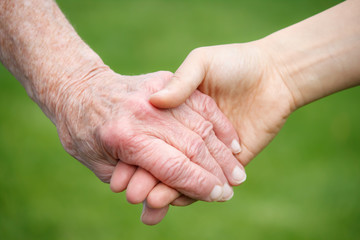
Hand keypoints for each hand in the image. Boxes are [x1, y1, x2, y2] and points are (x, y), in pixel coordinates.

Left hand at [56, 69, 245, 201]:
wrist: (80, 89)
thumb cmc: (84, 133)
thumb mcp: (99, 166)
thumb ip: (133, 182)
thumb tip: (160, 204)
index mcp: (126, 138)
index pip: (174, 167)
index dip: (200, 185)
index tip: (218, 195)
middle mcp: (145, 114)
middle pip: (193, 147)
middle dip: (217, 172)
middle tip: (231, 188)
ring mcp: (156, 93)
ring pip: (201, 126)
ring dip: (223, 152)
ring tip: (238, 170)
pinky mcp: (164, 80)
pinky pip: (200, 104)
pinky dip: (219, 124)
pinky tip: (232, 142)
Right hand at [138, 42, 293, 223]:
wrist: (274, 74)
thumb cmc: (235, 62)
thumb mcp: (202, 63)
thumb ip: (181, 82)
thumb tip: (154, 101)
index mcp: (178, 112)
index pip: (153, 139)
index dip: (137, 155)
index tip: (120, 172)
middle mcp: (189, 134)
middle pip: (165, 161)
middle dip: (148, 179)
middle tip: (131, 195)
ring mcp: (209, 151)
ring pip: (183, 176)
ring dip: (165, 191)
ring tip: (148, 205)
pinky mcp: (231, 163)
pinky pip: (209, 181)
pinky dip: (192, 193)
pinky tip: (174, 201)